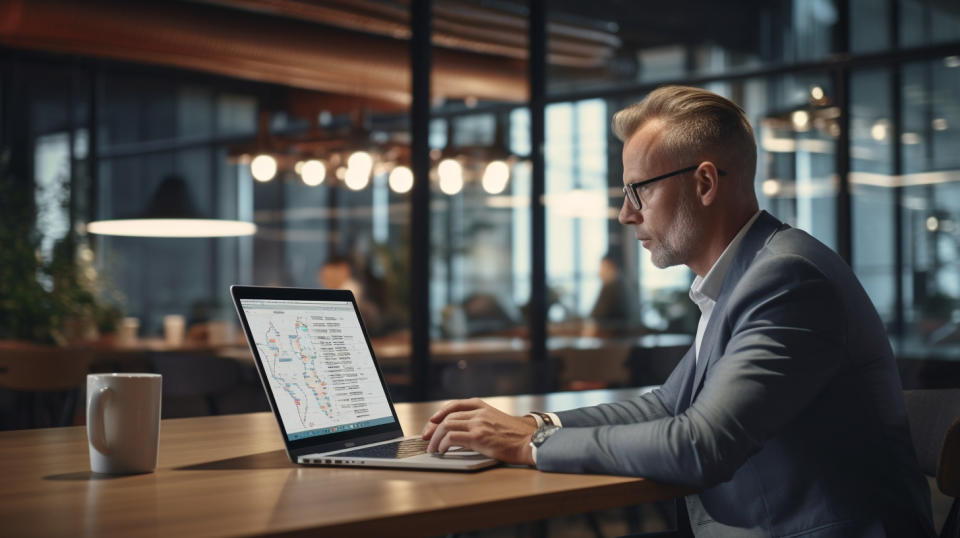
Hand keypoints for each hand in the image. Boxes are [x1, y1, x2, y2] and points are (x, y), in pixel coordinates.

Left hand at [421, 398, 537, 465]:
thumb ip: (480, 420)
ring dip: (436, 438)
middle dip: (433, 428)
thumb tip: (460, 430)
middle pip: (448, 416)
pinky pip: (452, 437)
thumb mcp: (496, 420)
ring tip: (433, 448)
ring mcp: (478, 424)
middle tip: (427, 438)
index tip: (431, 422)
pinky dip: (443, 444)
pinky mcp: (478, 437)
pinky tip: (443, 450)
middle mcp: (479, 412)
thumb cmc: (515, 435)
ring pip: (447, 426)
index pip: (454, 405)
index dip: (439, 413)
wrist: (530, 441)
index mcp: (482, 406)